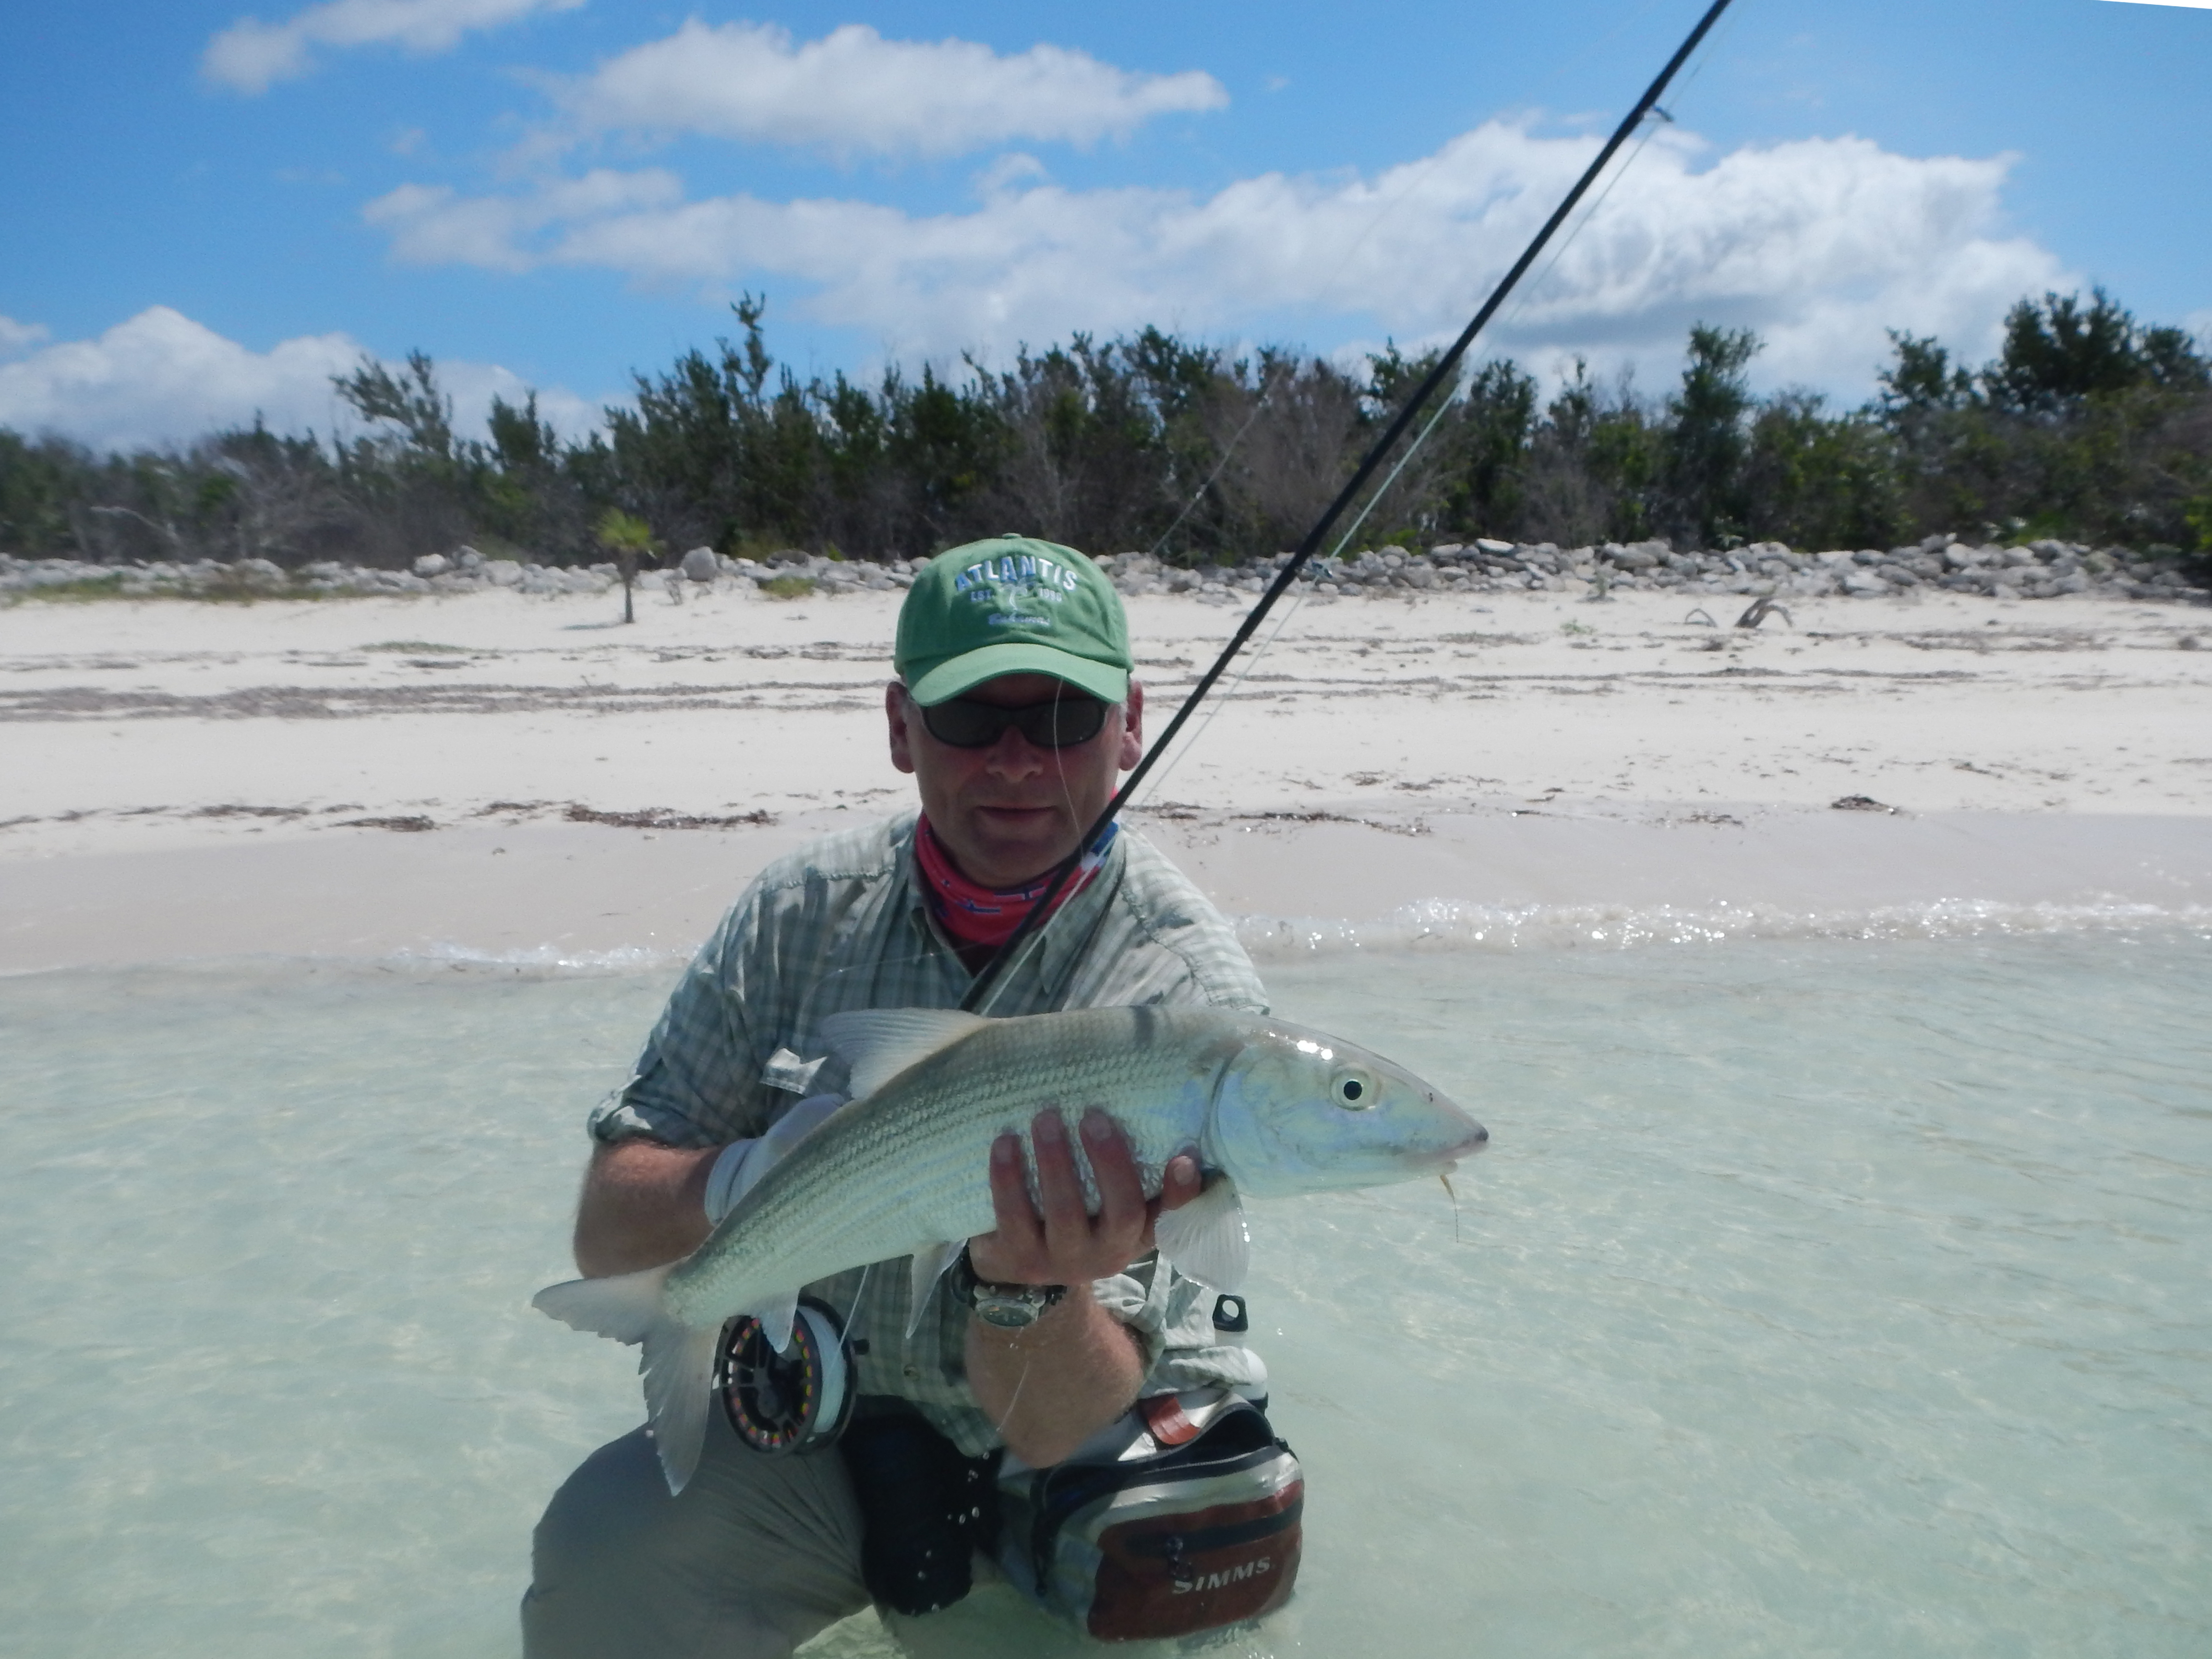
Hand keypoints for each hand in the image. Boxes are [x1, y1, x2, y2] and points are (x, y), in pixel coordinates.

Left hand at [965, 1108, 1200, 1286]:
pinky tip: (1004, 1143)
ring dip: (1056, 1162)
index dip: (1181, 1191)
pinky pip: (1013, 1217)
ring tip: (1046, 1118)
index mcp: (1137, 1234)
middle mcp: (1107, 1253)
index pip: (1171, 1216)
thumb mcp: (1107, 1202)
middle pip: (1122, 1213)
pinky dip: (1008, 1178)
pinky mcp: (1020, 1258)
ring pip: (1065, 1213)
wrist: (1018, 1264)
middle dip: (1109, 1161)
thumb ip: (1131, 1166)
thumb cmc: (1076, 1212)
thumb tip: (1151, 1099)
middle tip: (1093, 1115)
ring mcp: (1062, 1260)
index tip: (1184, 1156)